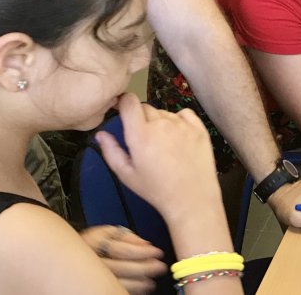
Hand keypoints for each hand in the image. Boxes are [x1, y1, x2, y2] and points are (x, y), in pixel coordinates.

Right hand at [79, 225, 165, 293]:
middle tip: (160, 267)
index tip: (157, 252)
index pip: (121, 249)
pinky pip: (112, 291)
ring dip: (138, 285)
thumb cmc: (92, 245)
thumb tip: (146, 244)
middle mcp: (90, 261)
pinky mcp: (93, 287)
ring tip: (151, 283)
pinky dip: (129, 291)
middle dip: (144, 269)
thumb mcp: (106, 233)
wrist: (67, 259)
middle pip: (120, 268)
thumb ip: (126, 236)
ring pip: (116, 284)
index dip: (141, 252)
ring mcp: (90, 277)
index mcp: (94, 243)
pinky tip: (139, 290)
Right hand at [96, 95, 223, 226]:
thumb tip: (101, 134)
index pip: (129, 102)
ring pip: (164, 112)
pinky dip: (179, 121)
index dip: (124, 103)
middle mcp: (162, 124)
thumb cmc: (156, 190)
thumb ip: (111, 151)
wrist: (191, 199)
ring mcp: (183, 125)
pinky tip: (178, 137)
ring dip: (160, 121)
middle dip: (141, 119)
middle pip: (145, 107)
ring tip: (164, 145)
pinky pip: (184, 114)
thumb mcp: (127, 175)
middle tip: (144, 139)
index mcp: (141, 135)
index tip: (123, 111)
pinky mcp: (199, 128)